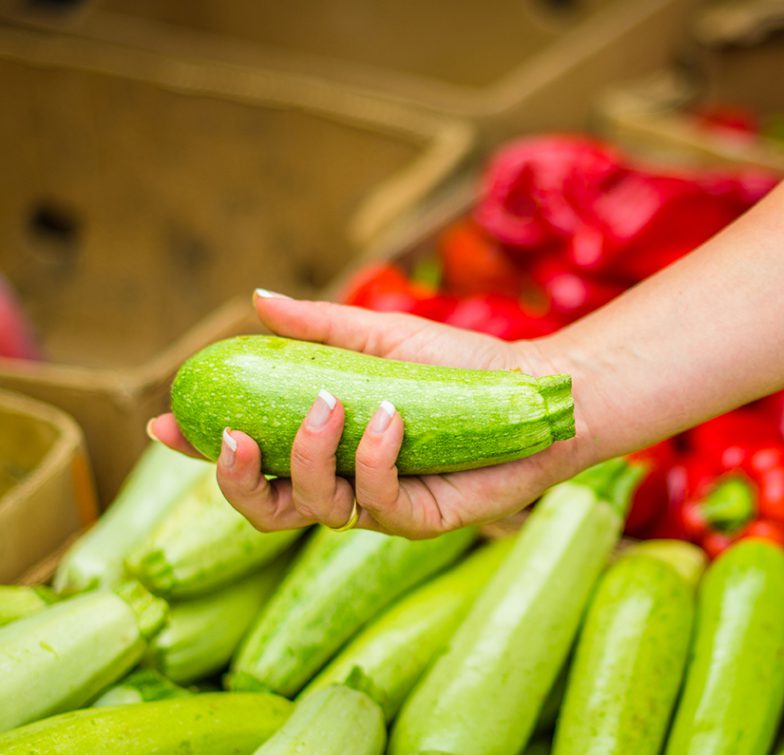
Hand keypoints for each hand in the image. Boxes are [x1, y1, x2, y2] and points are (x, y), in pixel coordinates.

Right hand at [149, 291, 592, 538]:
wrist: (529, 391)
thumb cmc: (459, 366)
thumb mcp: (381, 338)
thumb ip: (320, 328)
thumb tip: (256, 299)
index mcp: (325, 445)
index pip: (249, 457)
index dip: (199, 449)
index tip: (164, 423)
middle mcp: (343, 482)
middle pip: (262, 507)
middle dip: (232, 479)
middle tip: (231, 436)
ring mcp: (378, 506)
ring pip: (309, 508)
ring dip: (305, 456)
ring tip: (331, 404)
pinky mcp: (417, 519)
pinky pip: (374, 501)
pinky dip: (372, 458)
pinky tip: (390, 419)